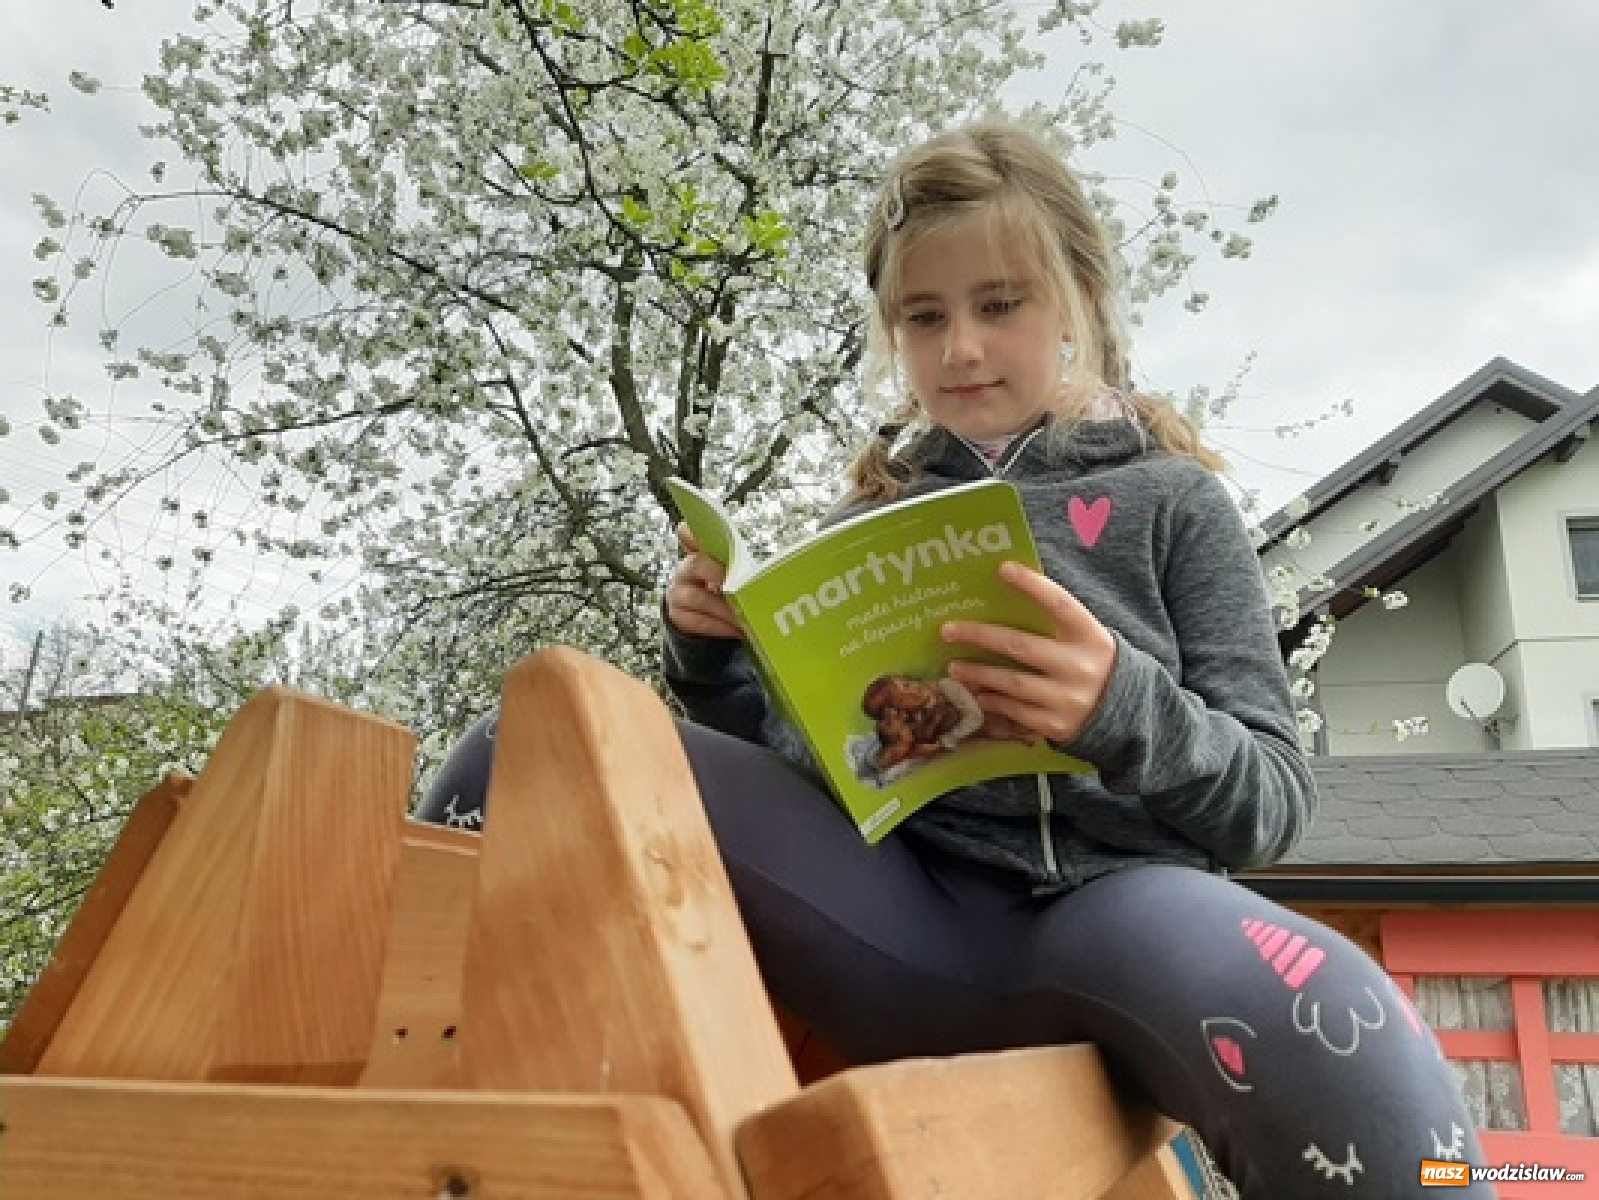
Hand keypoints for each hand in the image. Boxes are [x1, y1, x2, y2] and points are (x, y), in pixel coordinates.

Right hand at [665, 522, 743, 640]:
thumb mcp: (734, 573)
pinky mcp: (678, 616)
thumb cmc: (725, 588)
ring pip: (699, 597)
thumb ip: (740, 563)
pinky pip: (699, 621)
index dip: (693, 533)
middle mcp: (685, 570)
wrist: (705, 616)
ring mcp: (677, 593)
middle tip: (741, 586)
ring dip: (725, 609)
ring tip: (746, 617)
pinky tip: (736, 630)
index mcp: (699, 552)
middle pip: (697, 564)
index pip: (690, 535)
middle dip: (720, 574)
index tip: (695, 532)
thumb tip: (763, 568)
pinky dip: (721, 627)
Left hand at [940, 561, 1116, 743]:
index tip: (1004, 569)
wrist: (1124, 713)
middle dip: (981, 636)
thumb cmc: (1091, 664)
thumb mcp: (1084, 639)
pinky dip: (992, 701)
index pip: (1060, 604)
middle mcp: (1079, 666)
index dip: (1033, 585)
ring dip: (978, 672)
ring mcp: (1067, 698)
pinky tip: (976, 693)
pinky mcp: (1055, 724)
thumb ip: (1054, 623)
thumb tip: (1003, 599)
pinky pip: (1014, 711)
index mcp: (1088, 636)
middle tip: (948, 631)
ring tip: (954, 666)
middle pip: (1021, 646)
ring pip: (1011, 682)